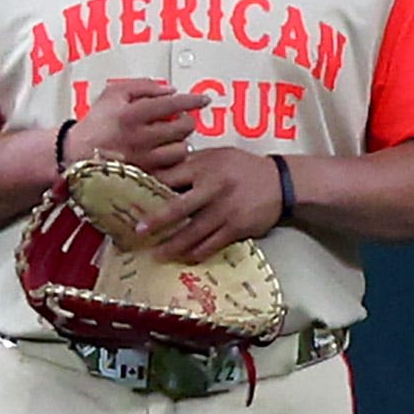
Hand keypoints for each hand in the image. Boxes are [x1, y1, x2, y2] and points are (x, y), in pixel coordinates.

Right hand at [66, 77, 199, 173]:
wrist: (76, 153)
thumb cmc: (98, 122)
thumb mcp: (113, 94)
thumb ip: (142, 86)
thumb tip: (171, 90)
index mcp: (131, 114)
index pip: (172, 104)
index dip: (191, 101)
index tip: (203, 100)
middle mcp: (139, 138)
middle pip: (182, 128)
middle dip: (186, 122)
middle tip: (179, 120)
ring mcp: (143, 160)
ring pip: (181, 150)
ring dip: (181, 142)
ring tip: (170, 139)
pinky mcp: (145, 178)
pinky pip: (173, 169)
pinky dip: (174, 161)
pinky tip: (166, 154)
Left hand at [142, 145, 284, 261]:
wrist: (281, 182)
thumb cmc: (243, 167)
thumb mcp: (217, 156)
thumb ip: (191, 163)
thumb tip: (159, 173)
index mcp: (204, 167)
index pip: (170, 178)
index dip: (149, 188)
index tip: (132, 199)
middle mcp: (213, 188)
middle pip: (177, 208)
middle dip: (156, 222)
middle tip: (138, 231)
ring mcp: (225, 210)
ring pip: (193, 233)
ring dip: (173, 246)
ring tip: (157, 254)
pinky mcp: (237, 228)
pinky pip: (212, 245)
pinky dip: (196, 253)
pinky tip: (185, 257)